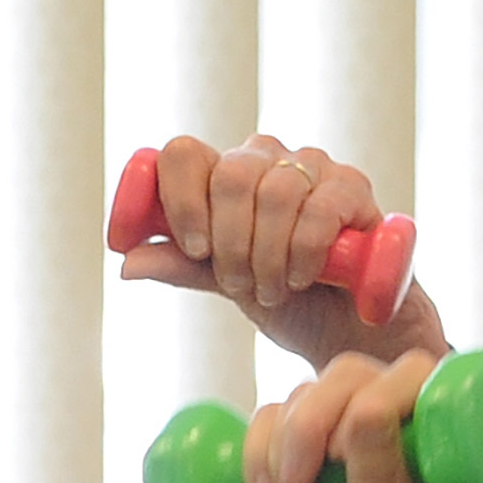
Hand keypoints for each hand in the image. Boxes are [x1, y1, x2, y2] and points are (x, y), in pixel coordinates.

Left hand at [120, 133, 446, 371]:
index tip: (192, 248)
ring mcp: (314, 167)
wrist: (347, 328)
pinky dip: (303, 253)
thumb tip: (126, 263)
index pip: (184, 154)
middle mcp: (267, 159)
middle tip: (238, 283)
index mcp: (224, 175)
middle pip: (230, 174)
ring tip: (271, 290)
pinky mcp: (356, 188)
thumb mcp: (224, 284)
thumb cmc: (284, 297)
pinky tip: (302, 279)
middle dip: (229, 240)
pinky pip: (320, 210)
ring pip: (276, 192)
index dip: (177, 199)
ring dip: (266, 254)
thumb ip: (181, 266)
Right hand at [252, 349, 454, 482]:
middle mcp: (394, 427)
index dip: (371, 396)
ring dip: (280, 448)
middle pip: (346, 375)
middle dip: (309, 426)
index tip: (342, 454)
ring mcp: (343, 436)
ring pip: (300, 395)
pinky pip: (264, 419)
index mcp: (436, 440)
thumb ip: (379, 470)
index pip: (411, 375)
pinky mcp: (297, 451)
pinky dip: (254, 452)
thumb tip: (367, 407)